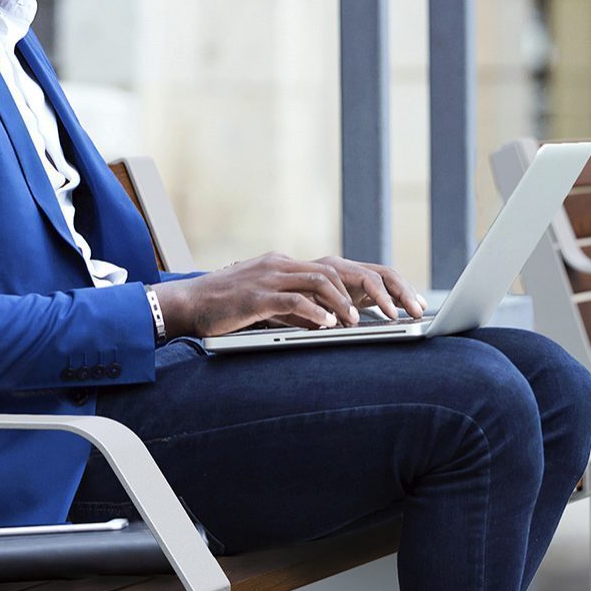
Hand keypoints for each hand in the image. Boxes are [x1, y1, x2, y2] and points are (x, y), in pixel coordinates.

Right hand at [154, 252, 425, 338]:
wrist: (183, 305)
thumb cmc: (226, 310)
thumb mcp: (270, 307)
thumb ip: (300, 309)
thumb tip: (333, 322)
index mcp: (291, 265)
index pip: (345, 269)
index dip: (380, 285)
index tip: (408, 305)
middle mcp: (285, 264)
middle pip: (343, 269)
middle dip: (379, 291)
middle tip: (403, 314)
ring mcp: (270, 276)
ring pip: (322, 280)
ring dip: (346, 303)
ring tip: (362, 324)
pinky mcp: (255, 294)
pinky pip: (292, 299)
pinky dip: (314, 312)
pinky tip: (328, 327)